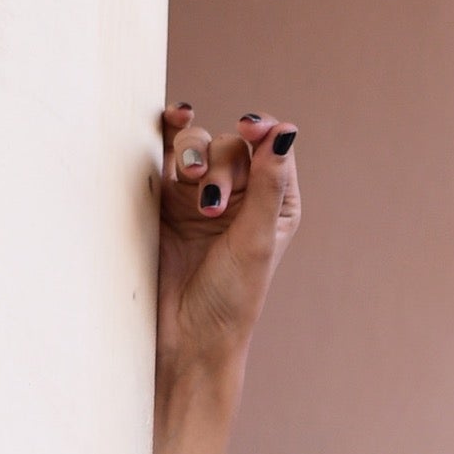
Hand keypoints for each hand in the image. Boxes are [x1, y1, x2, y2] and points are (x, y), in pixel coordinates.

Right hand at [156, 103, 299, 397]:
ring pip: (198, 146)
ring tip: (191, 187)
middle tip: (210, 203)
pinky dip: (171, 134)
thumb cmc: (231, 298)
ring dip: (195, 156)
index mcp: (274, 206)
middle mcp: (240, 197)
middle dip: (221, 164)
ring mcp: (200, 195)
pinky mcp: (166, 199)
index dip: (260, 131)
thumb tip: (287, 128)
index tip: (249, 127)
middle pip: (231, 146)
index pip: (271, 149)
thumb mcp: (256, 240)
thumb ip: (267, 183)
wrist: (185, 335)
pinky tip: (174, 117)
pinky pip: (167, 154)